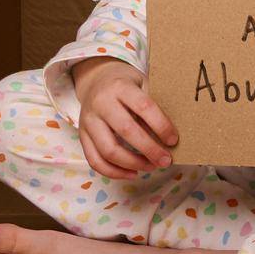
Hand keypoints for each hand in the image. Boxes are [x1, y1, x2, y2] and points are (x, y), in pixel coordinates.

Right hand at [75, 60, 179, 179]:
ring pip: (108, 150)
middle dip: (149, 149)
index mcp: (120, 87)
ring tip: (151, 167)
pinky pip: (94, 160)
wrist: (96, 80)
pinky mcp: (81, 135)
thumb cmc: (126, 85)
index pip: (144, 107)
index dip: (161, 125)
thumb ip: (151, 105)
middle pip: (126, 130)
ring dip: (133, 163)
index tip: (173, 140)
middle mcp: (101, 103)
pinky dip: (114, 172)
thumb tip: (169, 137)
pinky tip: (132, 173)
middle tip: (166, 160)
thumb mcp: (141, 84)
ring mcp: (88, 120)